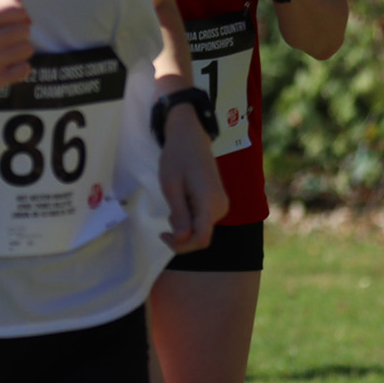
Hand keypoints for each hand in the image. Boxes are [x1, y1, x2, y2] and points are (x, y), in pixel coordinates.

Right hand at [0, 0, 33, 101]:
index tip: (10, 22)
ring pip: (27, 48)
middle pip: (25, 28)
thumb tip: (27, 15)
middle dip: (18, 33)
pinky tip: (6, 66)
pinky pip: (24, 69)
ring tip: (4, 53)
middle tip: (3, 40)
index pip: (18, 7)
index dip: (18, 14)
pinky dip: (19, 68)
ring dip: (19, 50)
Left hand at [158, 103, 228, 251]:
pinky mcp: (218, 202)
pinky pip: (202, 220)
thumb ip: (178, 213)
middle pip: (201, 236)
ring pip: (201, 229)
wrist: (191, 137)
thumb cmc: (177, 157)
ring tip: (176, 198)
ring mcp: (221, 205)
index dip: (181, 245)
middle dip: (181, 232)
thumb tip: (182, 239)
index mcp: (209, 202)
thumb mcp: (171, 185)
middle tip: (167, 211)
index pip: (201, 239)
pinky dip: (189, 216)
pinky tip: (183, 198)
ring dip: (184, 223)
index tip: (162, 234)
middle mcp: (220, 206)